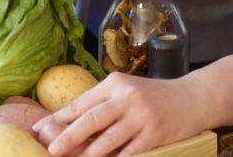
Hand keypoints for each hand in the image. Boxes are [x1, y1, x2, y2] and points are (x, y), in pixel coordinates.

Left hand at [32, 72, 209, 155]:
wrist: (192, 98)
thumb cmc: (152, 97)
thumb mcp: (125, 91)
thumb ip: (100, 103)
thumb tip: (65, 121)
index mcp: (114, 83)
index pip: (81, 102)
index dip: (59, 117)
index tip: (40, 129)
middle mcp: (126, 96)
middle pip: (92, 119)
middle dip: (69, 136)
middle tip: (52, 149)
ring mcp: (142, 115)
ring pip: (109, 139)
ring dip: (90, 154)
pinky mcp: (156, 133)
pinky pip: (131, 152)